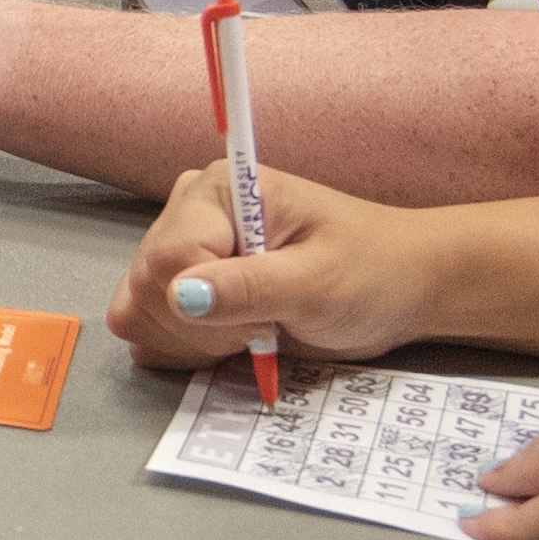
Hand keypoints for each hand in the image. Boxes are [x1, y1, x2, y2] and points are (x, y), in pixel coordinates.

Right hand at [107, 160, 445, 369]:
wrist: (399, 287)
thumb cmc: (371, 273)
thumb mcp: (319, 284)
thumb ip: (249, 288)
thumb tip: (182, 296)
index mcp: (218, 191)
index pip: (169, 257)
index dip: (209, 304)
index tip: (266, 318)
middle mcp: (190, 212)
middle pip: (146, 285)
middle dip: (201, 327)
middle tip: (264, 326)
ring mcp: (184, 250)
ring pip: (139, 310)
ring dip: (194, 341)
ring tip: (254, 329)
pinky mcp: (183, 285)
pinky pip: (147, 326)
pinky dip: (185, 348)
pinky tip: (230, 341)